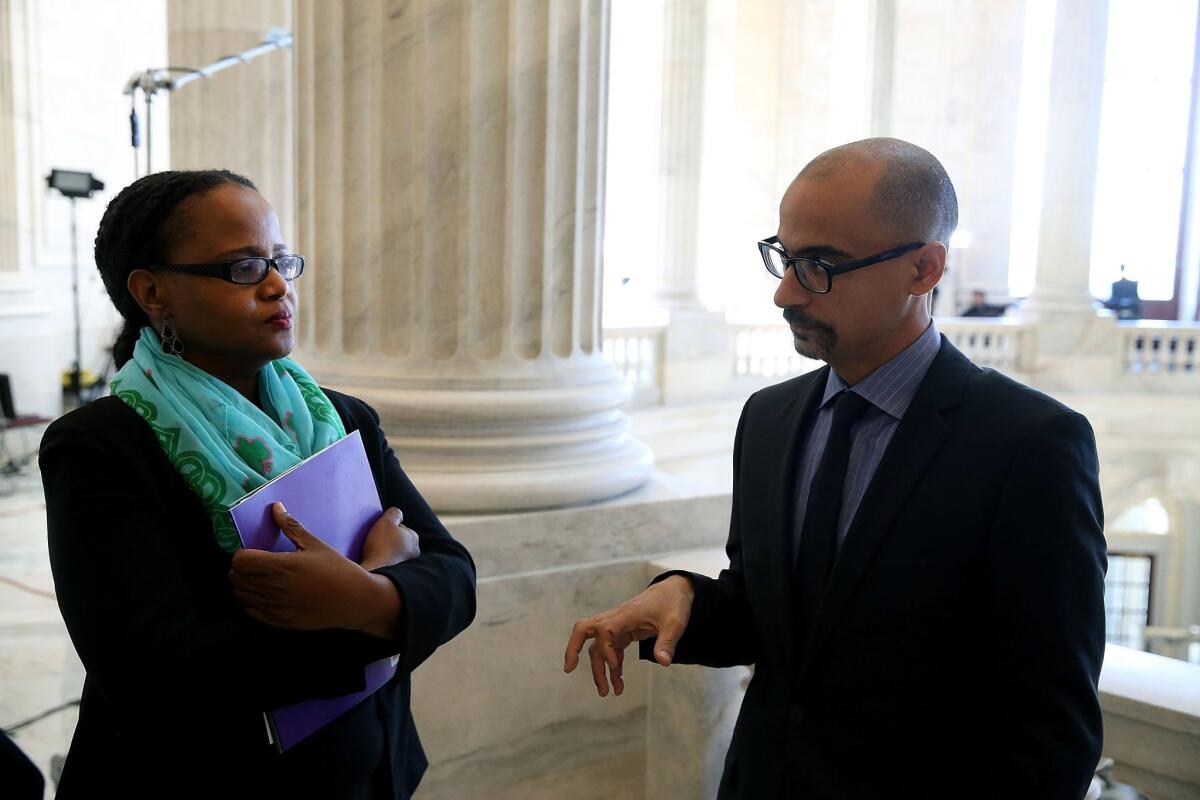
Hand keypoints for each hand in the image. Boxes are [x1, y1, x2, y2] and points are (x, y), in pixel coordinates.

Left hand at [230, 502, 399, 636]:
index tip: (251, 552)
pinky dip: (251, 602)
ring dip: (243, 586)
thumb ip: (291, 526)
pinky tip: (264, 594)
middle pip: (235, 578)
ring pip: (240, 595)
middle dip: (239, 569)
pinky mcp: (279, 621)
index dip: (241, 554)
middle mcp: (274, 588)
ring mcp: (275, 607)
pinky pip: (250, 611)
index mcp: (281, 566)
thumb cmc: (336, 569)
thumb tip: (275, 507)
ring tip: (257, 579)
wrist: (354, 599)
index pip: (240, 560)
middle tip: (253, 565)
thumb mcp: (315, 544)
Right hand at [360, 507, 420, 571]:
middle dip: (388, 540)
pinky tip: (377, 562)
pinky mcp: (399, 575)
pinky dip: (385, 562)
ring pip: (395, 552)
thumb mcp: (386, 522)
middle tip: (376, 543)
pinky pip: (391, 564)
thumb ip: (394, 513)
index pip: (399, 527)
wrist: (375, 573)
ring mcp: (408, 565)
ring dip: (386, 552)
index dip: (387, 527)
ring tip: (375, 553)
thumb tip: (398, 514)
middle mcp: (415, 552)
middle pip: (398, 540)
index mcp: (414, 538)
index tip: (379, 532)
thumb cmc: (381, 546)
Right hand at [563, 575, 694, 696]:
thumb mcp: (675, 623)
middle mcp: (616, 619)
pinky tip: (618, 684)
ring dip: (598, 669)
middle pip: (583, 630)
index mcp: (626, 614)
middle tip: (568, 669)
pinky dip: (612, 668)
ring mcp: (618, 626)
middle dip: (573, 648)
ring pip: (597, 647)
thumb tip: (663, 662)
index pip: (603, 629)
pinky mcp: (623, 632)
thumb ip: (667, 642)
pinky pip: (610, 651)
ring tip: (606, 693)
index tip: (615, 666)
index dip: (605, 649)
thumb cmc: (673, 603)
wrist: (674, 590)